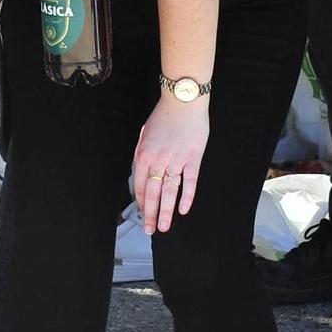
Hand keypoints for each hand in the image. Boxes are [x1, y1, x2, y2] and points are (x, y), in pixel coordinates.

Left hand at [132, 95, 209, 232]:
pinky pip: (189, 182)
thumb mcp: (144, 134)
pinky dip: (186, 197)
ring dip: (166, 211)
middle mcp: (158, 160)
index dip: (141, 202)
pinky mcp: (192, 158)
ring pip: (169, 191)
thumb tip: (141, 174)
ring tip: (164, 227)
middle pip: (152, 193)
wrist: (183, 101)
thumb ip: (142, 155)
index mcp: (143, 154)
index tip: (142, 214)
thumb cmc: (163, 115)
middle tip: (150, 229)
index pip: (139, 185)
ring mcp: (176, 160)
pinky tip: (183, 210)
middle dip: (151, 214)